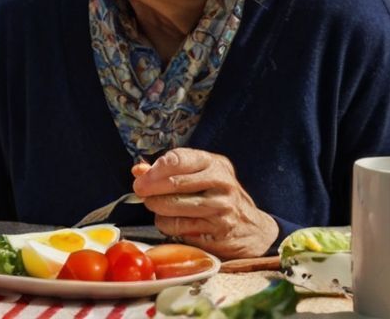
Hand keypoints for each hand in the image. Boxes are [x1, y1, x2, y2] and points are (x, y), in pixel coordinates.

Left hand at [131, 148, 278, 258]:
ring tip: (154, 205)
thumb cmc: (219, 196)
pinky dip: (165, 224)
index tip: (140, 176)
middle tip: (139, 191)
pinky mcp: (216, 231)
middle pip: (174, 183)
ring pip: (173, 206)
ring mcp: (221, 208)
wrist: (252, 228)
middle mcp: (221, 183)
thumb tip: (138, 170)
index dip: (154, 169)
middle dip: (150, 188)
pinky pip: (177, 227)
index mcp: (215, 163)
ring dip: (156, 206)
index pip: (178, 159)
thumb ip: (170, 171)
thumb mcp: (200, 175)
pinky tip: (168, 220)